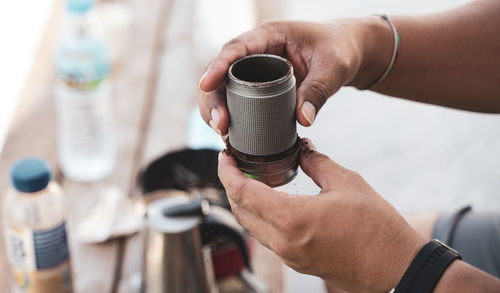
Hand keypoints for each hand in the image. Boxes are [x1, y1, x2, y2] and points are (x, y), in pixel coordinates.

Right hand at [198, 19, 382, 134]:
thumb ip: (318, 91)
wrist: (345, 51)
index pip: (236, 48)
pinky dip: (228, 113)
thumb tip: (303, 120)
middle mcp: (256, 50)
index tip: (206, 85)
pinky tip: (228, 133)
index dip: (217, 66)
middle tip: (220, 123)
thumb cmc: (338, 50)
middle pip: (221, 71)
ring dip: (216, 108)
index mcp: (269, 35)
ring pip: (223, 86)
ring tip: (222, 131)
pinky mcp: (258, 84)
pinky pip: (235, 96)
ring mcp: (254, 68)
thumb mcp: (332, 68)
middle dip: (213, 97)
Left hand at [218, 138, 425, 292]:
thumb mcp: (346, 183)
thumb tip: (302, 147)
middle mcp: (283, 242)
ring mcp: (289, 256)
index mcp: (291, 220)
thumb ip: (316, 161)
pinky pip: (267, 236)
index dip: (227, 172)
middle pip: (241, 211)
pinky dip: (261, 216)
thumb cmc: (377, 227)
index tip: (223, 157)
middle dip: (231, 185)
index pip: (242, 193)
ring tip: (250, 178)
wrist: (396, 267)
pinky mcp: (297, 262)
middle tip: (234, 164)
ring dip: (245, 202)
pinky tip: (270, 199)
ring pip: (252, 226)